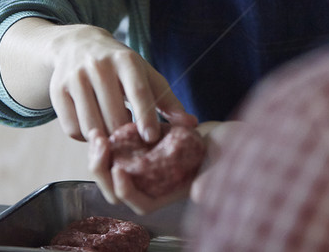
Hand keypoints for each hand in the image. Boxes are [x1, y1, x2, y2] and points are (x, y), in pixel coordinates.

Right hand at [44, 23, 196, 142]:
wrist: (78, 44)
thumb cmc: (121, 65)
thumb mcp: (146, 75)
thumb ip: (168, 101)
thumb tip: (192, 125)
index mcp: (126, 60)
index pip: (138, 91)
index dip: (146, 116)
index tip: (151, 138)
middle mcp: (98, 66)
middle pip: (113, 113)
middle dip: (125, 136)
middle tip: (134, 148)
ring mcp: (75, 78)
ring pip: (91, 125)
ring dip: (105, 140)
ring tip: (116, 139)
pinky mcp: (57, 91)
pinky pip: (72, 128)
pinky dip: (86, 138)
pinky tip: (96, 131)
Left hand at [88, 121, 238, 213]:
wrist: (227, 132)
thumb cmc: (232, 149)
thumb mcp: (224, 162)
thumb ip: (211, 179)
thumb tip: (198, 193)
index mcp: (170, 194)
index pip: (141, 203)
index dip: (126, 191)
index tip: (119, 169)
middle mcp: (155, 186)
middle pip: (119, 190)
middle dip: (104, 171)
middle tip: (99, 145)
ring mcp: (147, 170)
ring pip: (115, 170)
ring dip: (102, 156)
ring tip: (96, 135)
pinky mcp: (144, 152)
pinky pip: (120, 152)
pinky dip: (110, 142)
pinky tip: (105, 126)